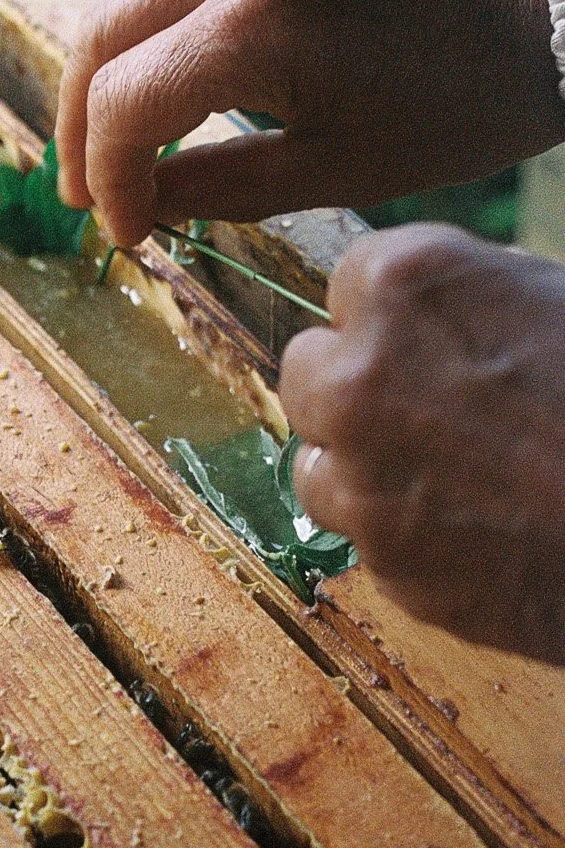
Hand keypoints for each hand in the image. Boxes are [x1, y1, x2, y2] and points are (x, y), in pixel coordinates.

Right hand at [56, 0, 562, 246]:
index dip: (108, 179)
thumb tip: (142, 206)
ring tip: (119, 125)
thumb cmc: (467, 102)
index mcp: (256, 24)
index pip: (123, 105)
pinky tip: (171, 58)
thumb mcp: (340, 170)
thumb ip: (221, 189)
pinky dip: (153, 5)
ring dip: (105, 57)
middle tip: (89, 186)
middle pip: (99, 32)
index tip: (125, 230)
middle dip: (82, 121)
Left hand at [281, 223, 564, 664]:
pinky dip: (412, 537)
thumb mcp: (562, 300)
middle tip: (438, 408)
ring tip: (465, 477)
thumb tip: (435, 311)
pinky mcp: (387, 566)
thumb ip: (479, 297)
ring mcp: (363, 480)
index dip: (398, 315)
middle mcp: (358, 377)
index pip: (348, 281)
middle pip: (308, 370)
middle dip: (358, 386)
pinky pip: (370, 540)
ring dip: (368, 468)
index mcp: (405, 286)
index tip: (438, 336)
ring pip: (321, 464)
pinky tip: (489, 530)